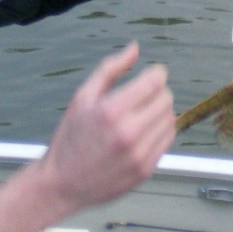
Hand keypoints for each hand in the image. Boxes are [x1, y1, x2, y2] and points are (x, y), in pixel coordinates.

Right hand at [37, 43, 173, 212]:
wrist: (62, 184)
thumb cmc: (70, 137)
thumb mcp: (82, 97)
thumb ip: (110, 69)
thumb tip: (135, 48)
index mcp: (110, 111)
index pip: (155, 82)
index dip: (156, 73)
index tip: (151, 75)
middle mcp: (128, 134)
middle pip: (166, 99)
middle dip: (158, 92)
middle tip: (143, 96)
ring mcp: (139, 155)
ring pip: (170, 119)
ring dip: (161, 112)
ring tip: (141, 115)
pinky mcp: (145, 170)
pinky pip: (168, 140)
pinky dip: (160, 131)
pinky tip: (144, 131)